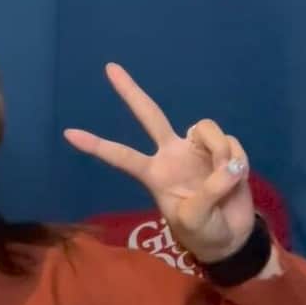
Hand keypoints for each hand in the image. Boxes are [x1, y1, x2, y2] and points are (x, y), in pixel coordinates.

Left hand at [64, 63, 254, 262]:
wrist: (231, 236)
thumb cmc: (203, 231)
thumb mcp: (196, 219)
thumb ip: (208, 191)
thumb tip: (228, 164)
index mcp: (154, 174)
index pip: (121, 156)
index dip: (97, 145)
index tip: (68, 134)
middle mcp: (171, 154)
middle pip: (149, 115)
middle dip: (130, 92)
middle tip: (108, 68)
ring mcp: (196, 149)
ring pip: (205, 127)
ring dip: (219, 151)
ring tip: (227, 177)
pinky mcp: (223, 148)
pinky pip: (230, 141)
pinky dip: (237, 159)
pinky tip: (237, 175)